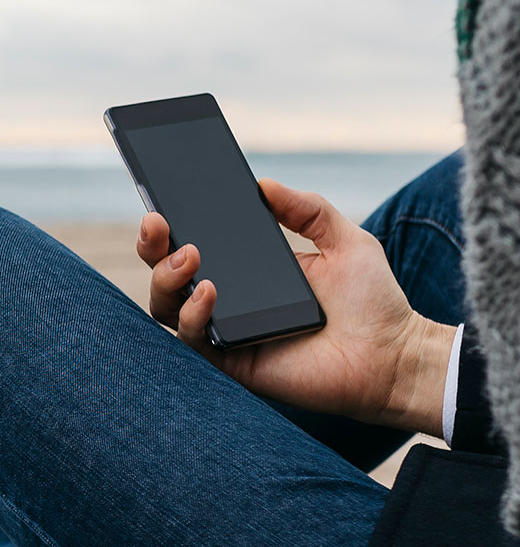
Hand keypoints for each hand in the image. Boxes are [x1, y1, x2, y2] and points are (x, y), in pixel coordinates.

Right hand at [136, 180, 457, 435]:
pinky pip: (192, 340)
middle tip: (158, 223)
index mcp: (248, 271)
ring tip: (188, 256)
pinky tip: (210, 292)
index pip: (194, 245)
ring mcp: (226, 331)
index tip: (161, 202)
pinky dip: (193, 314)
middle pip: (167, 275)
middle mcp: (228, 301)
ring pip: (167, 307)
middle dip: (152, 247)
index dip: (170, 227)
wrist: (395, 356)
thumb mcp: (344, 240)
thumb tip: (263, 184)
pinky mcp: (231, 362)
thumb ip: (307, 209)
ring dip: (166, 279)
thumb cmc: (373, 302)